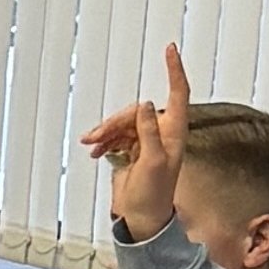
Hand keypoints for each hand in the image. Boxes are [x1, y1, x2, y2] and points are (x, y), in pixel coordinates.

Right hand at [79, 41, 191, 244]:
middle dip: (115, 121)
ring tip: (91, 146)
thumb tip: (145, 104)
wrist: (142, 219)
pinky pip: (116, 135)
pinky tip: (95, 151)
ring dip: (105, 132)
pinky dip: (104, 141)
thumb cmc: (154, 194)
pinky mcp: (132, 151)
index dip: (174, 71)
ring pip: (123, 122)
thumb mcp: (153, 162)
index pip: (178, 94)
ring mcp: (146, 141)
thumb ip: (149, 132)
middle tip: (97, 137)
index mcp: (174, 132)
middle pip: (136, 110)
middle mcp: (162, 133)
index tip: (169, 49)